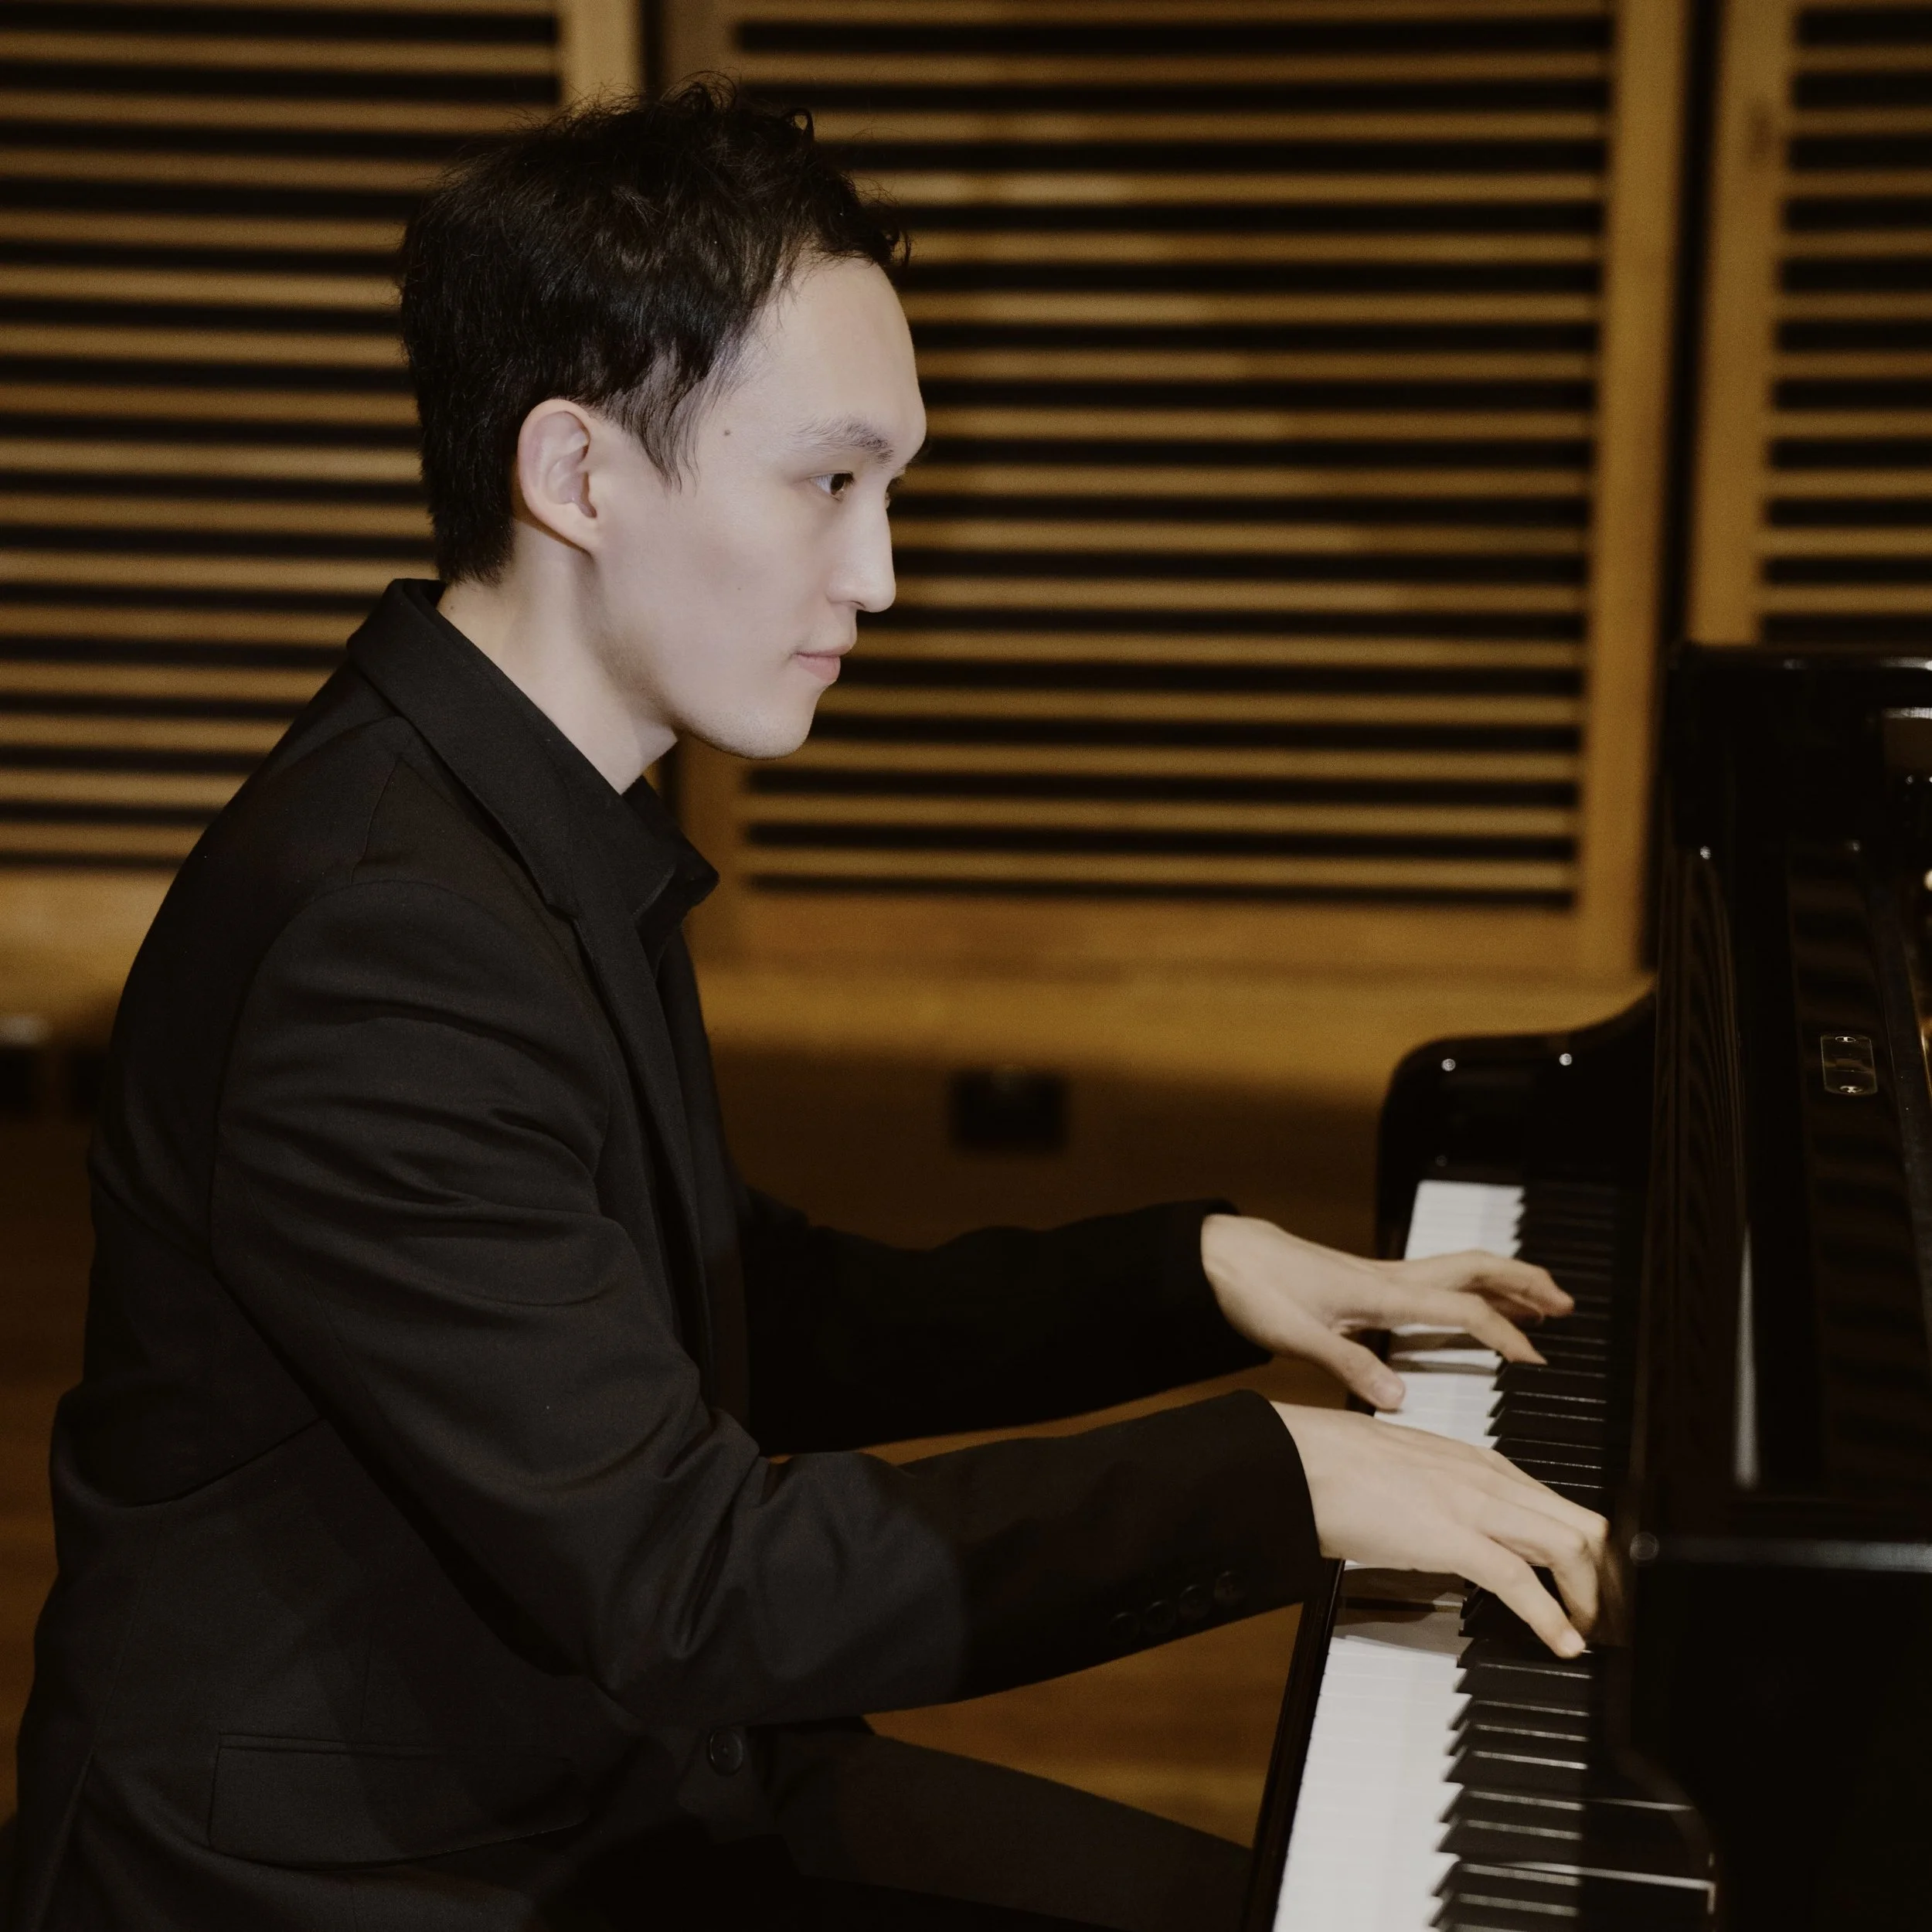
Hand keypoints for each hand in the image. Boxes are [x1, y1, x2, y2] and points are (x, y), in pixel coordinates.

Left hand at [1201, 1212, 1569, 1409]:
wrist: (1217, 1255)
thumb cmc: (1252, 1288)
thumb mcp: (1295, 1335)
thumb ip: (1348, 1364)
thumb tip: (1399, 1397)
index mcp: (1380, 1292)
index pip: (1462, 1309)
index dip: (1504, 1334)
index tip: (1538, 1361)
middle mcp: (1388, 1278)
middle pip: (1473, 1269)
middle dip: (1523, 1283)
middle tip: (1567, 1304)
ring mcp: (1380, 1277)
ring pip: (1458, 1270)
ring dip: (1503, 1282)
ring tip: (1542, 1303)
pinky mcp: (1366, 1283)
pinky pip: (1435, 1282)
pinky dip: (1468, 1292)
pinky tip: (1473, 1312)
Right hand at [1274, 1403, 1608, 1656]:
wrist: (1294, 1458)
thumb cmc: (1332, 1463)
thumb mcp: (1407, 1471)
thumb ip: (1442, 1493)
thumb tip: (1454, 1528)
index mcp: (1477, 1461)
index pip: (1559, 1503)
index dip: (1588, 1551)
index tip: (1592, 1586)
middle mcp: (1487, 1476)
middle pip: (1582, 1522)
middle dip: (1607, 1575)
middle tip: (1607, 1616)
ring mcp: (1472, 1503)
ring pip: (1568, 1545)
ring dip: (1589, 1597)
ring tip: (1588, 1633)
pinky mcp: (1451, 1535)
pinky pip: (1521, 1580)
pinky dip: (1552, 1617)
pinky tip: (1563, 1643)